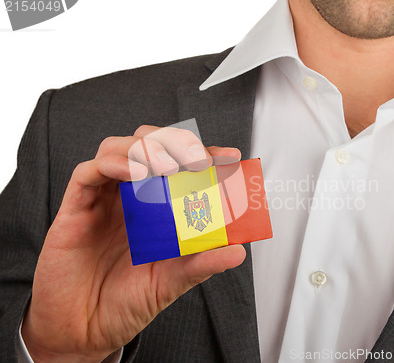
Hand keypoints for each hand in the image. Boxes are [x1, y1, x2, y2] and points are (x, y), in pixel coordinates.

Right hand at [21, 125, 245, 362]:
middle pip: (148, 145)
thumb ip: (201, 264)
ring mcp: (102, 200)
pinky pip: (87, 173)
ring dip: (145, 148)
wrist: (85, 332)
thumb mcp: (171, 282)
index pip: (180, 166)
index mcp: (154, 208)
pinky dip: (112, 163)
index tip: (230, 157)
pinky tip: (133, 173)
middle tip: (198, 159)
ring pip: (117, 148)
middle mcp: (129, 197)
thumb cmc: (125, 302)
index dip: (205, 155)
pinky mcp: (74, 209)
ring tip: (167, 166)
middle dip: (175, 142)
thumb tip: (238, 251)